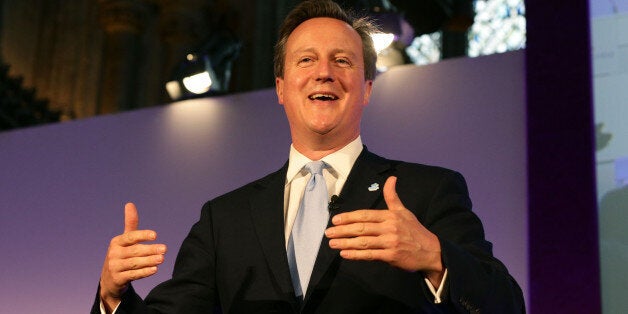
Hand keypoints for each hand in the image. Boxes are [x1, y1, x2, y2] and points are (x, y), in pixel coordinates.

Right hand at [99, 203, 166, 311]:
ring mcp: (115, 267)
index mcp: (117, 242)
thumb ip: (130, 224)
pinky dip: (144, 272)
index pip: (130, 237)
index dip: (142, 235)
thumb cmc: (121, 255)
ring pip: (135, 263)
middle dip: (150, 250)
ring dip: (149, 261)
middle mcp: (114, 254)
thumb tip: (129, 204)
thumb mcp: (124, 240)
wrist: (109, 279)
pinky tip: (154, 269)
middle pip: (135, 251)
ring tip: (162, 258)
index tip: (155, 235)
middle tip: (165, 248)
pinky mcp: (118, 279)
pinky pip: (133, 275)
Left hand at [325, 176, 443, 283]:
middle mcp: (389, 228)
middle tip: (328, 232)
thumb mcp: (404, 211)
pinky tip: (345, 254)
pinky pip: (370, 255)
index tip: (335, 220)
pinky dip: (356, 255)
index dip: (349, 217)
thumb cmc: (414, 230)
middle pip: (361, 228)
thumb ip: (393, 196)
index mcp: (390, 216)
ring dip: (346, 243)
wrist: (430, 251)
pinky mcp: (391, 256)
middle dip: (343, 230)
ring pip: (364, 242)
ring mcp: (390, 242)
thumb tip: (391, 178)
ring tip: (332, 244)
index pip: (365, 215)